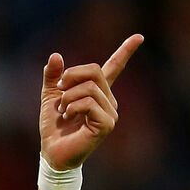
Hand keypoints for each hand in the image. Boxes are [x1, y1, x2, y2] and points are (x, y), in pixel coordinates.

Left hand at [39, 34, 143, 170]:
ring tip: (63, 111)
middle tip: (59, 93)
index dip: (126, 51)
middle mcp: (109, 100)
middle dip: (70, 77)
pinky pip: (89, 103)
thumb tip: (56, 55)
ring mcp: (111, 112)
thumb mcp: (50, 95)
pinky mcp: (107, 124)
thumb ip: (53, 76)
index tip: (139, 37)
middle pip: (94, 71)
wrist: (52, 152)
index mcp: (98, 91)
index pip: (114, 67)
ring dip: (68, 97)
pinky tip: (69, 117)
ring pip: (89, 88)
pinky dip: (73, 107)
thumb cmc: (54, 126)